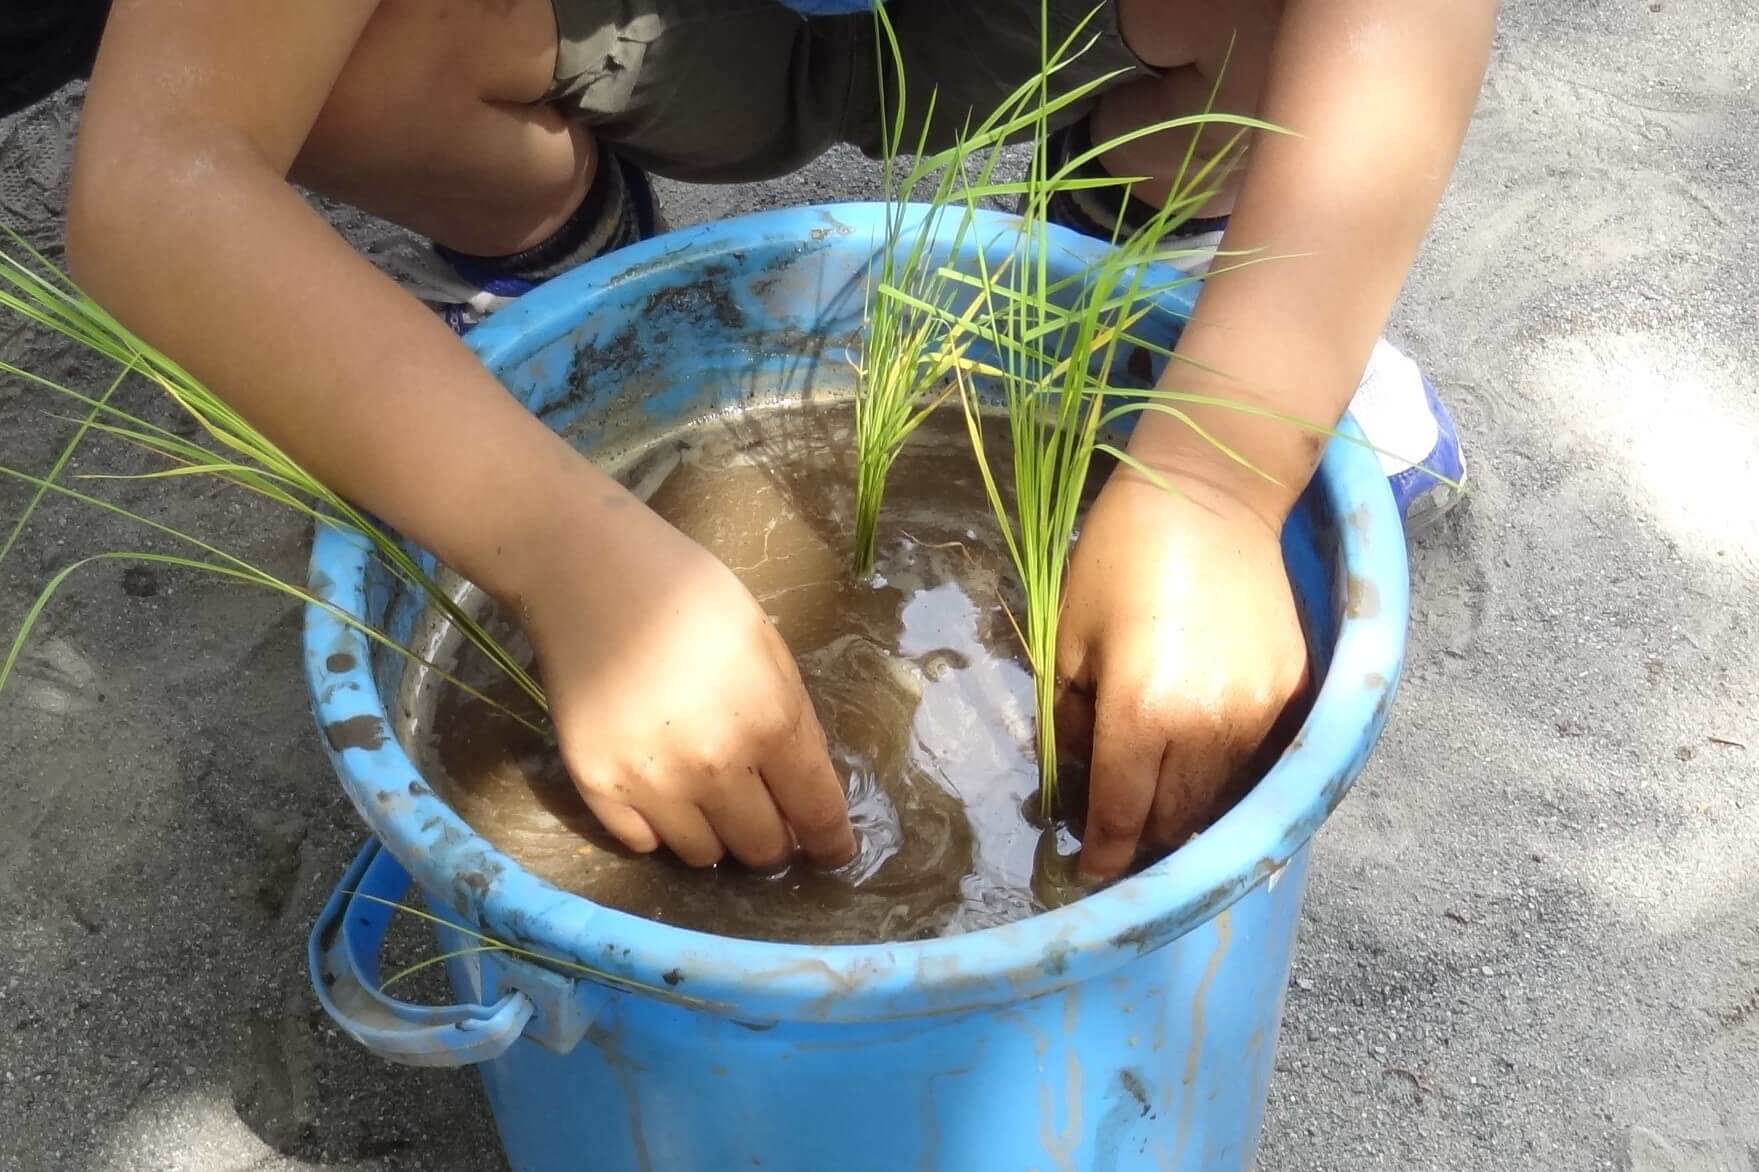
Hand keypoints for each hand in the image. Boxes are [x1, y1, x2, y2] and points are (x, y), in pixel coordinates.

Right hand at [507, 487, 856, 869]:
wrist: (590, 573)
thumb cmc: (692, 595)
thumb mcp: (768, 648)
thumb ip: (791, 722)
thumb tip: (803, 790)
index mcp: (770, 722)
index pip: (816, 814)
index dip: (831, 842)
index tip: (834, 853)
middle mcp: (714, 765)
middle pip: (761, 849)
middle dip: (773, 837)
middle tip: (764, 812)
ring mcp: (650, 781)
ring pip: (702, 855)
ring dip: (715, 834)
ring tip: (705, 793)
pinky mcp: (597, 785)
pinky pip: (642, 842)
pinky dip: (658, 827)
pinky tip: (659, 787)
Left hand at [1057, 469, 1309, 878]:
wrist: (1214, 493)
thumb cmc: (1121, 555)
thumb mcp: (1069, 635)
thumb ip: (1075, 717)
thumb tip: (1082, 771)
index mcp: (1144, 713)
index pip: (1122, 813)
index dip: (1105, 853)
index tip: (1091, 876)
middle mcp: (1210, 726)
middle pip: (1177, 821)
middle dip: (1144, 841)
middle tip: (1118, 841)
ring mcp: (1261, 712)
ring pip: (1221, 797)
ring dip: (1188, 813)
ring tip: (1158, 810)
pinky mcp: (1293, 690)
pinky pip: (1256, 757)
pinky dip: (1225, 772)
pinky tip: (1200, 762)